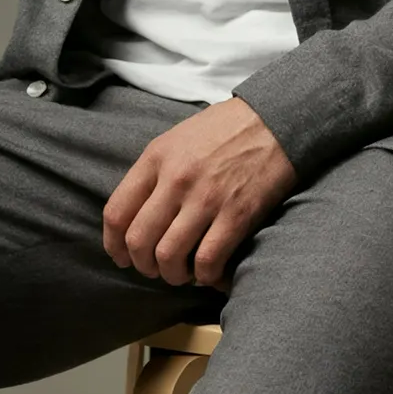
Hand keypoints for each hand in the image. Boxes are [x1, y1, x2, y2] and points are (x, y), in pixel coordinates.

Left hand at [101, 97, 298, 286]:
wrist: (278, 117)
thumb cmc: (226, 129)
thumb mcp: (178, 138)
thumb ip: (153, 173)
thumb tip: (135, 216)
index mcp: (157, 158)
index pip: (116, 214)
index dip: (114, 245)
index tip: (123, 257)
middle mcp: (176, 179)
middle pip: (139, 241)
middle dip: (143, 265)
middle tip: (155, 268)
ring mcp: (207, 198)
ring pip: (168, 257)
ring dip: (172, 274)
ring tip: (182, 273)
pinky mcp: (237, 213)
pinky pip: (207, 260)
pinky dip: (204, 275)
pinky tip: (209, 271)